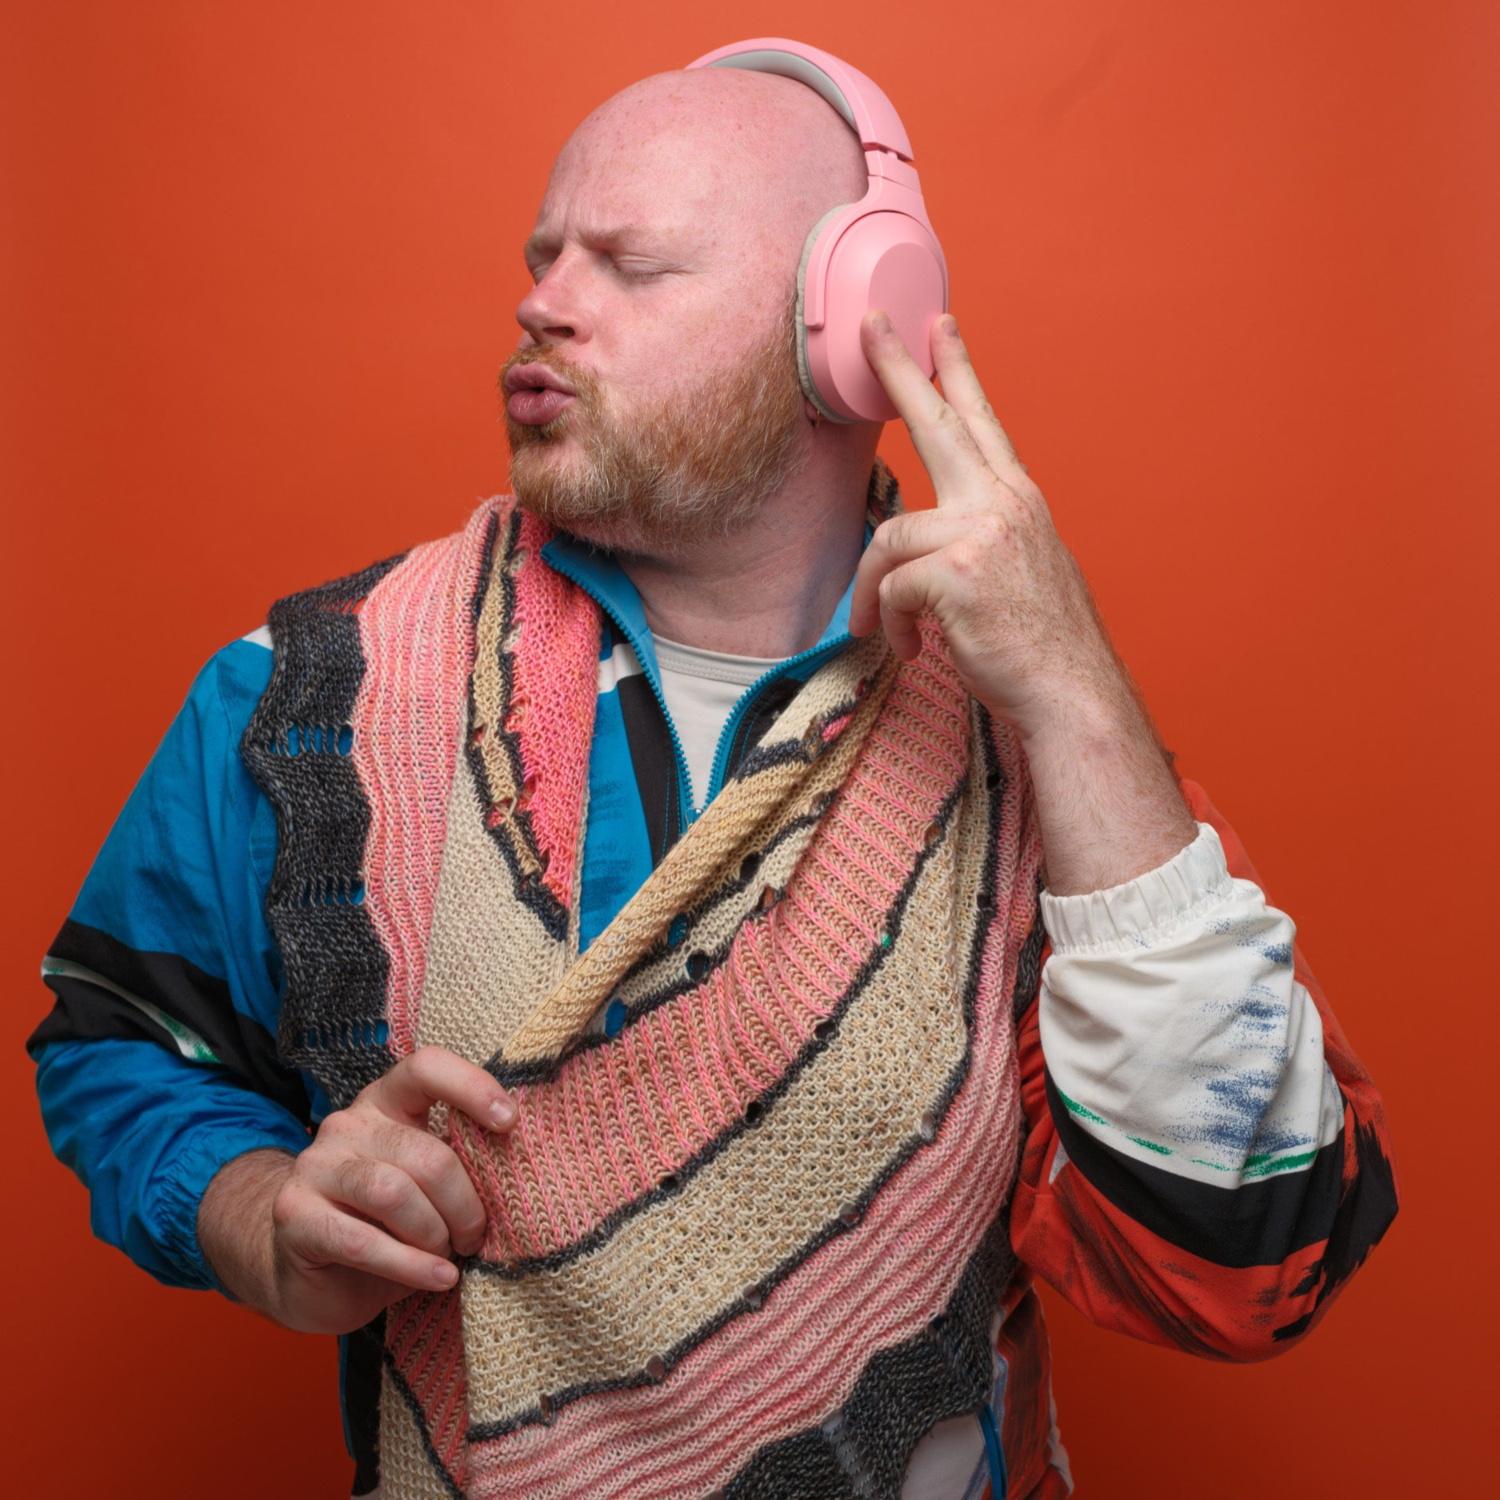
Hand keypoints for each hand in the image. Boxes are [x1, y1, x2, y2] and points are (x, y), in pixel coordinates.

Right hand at [198, 1047, 516, 1334]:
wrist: (311, 1272)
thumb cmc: (388, 1223)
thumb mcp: (428, 1185)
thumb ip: (458, 1164)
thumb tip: (519, 1165)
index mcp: (387, 1101)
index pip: (426, 1067)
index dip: (471, 1087)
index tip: (509, 1122)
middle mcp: (348, 1124)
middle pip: (424, 1152)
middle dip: (464, 1203)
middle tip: (475, 1236)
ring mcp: (316, 1166)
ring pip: (393, 1193)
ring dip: (434, 1234)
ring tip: (449, 1257)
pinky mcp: (295, 1214)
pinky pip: (363, 1242)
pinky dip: (411, 1266)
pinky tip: (439, 1279)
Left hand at [850, 312, 1125, 742]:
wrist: (1071, 694)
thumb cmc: (1042, 647)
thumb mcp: (1021, 573)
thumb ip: (984, 542)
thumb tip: (936, 544)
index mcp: (1017, 502)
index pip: (983, 422)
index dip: (958, 371)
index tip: (939, 326)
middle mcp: (1002, 504)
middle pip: (938, 422)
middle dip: (899, 370)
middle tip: (870, 326)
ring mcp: (980, 533)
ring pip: (888, 538)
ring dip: (873, 591)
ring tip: (879, 628)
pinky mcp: (954, 573)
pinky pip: (892, 587)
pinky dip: (891, 624)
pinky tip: (909, 648)